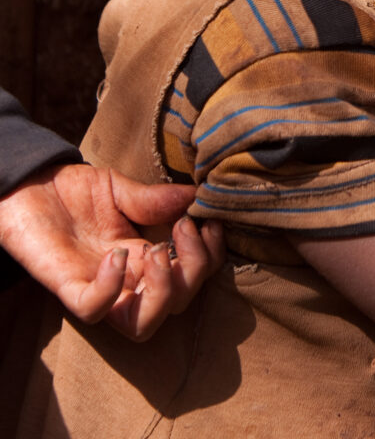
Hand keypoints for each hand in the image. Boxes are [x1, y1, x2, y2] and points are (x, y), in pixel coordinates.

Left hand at [0, 163, 224, 339]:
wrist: (29, 184)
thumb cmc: (73, 190)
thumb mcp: (121, 188)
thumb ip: (155, 199)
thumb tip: (197, 195)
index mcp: (145, 257)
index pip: (191, 277)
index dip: (210, 257)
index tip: (209, 221)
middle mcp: (128, 280)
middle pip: (177, 304)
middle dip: (194, 270)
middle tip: (183, 229)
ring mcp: (99, 287)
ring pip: (142, 325)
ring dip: (163, 291)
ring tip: (159, 249)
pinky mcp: (68, 288)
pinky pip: (95, 310)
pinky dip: (113, 288)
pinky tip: (116, 254)